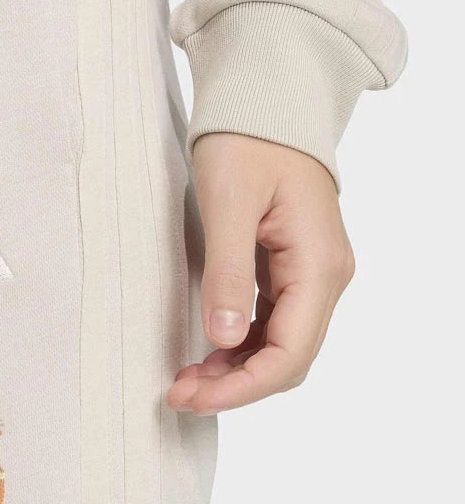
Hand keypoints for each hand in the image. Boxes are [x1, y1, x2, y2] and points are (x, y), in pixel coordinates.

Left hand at [167, 134, 354, 414]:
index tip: (193, 398)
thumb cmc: (246, 142)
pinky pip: (272, 326)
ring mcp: (311, 276)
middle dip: (234, 387)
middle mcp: (325, 278)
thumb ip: (229, 274)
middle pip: (287, 360)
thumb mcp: (229, 205)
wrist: (263, 105)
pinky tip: (207, 353)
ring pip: (280, 348)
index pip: (289, 354)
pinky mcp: (292, 272)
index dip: (241, 388)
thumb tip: (225, 338)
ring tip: (185, 380)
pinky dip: (240, 348)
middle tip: (179, 394)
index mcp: (318, 265)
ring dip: (235, 372)